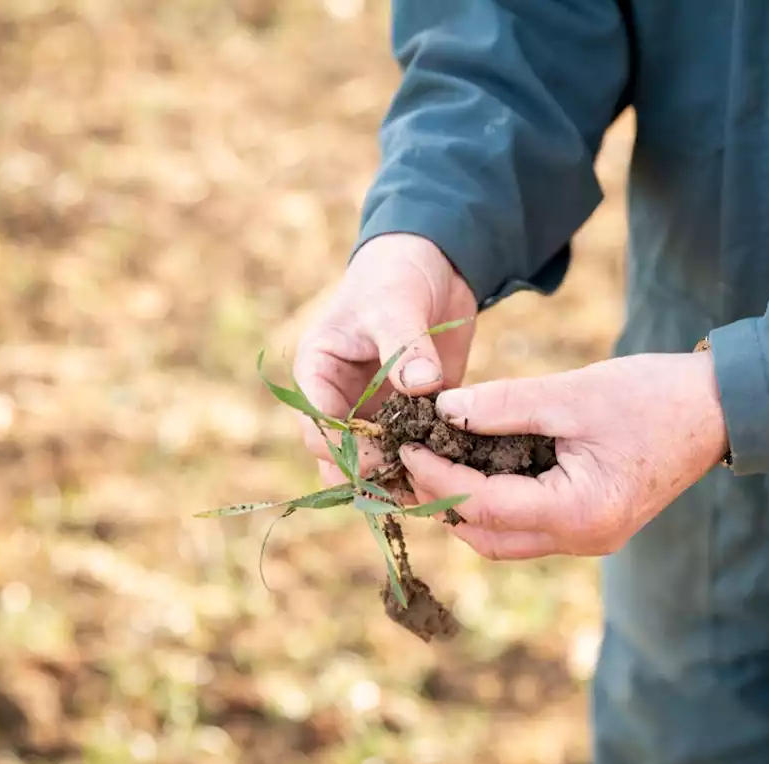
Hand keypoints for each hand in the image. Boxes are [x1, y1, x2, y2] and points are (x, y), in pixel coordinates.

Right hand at [293, 234, 477, 482]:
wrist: (431, 267)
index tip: (384, 454)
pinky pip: (411, 455)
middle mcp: (339, 402)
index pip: (317, 427)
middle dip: (371, 475)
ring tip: (430, 492)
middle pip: (341, 458)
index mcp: (317, 373)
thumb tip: (421, 384)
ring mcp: (374, 414)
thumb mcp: (395, 303)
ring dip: (398, 481)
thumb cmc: (395, 277)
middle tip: (409, 485)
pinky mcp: (409, 420)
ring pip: (375, 465)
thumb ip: (405, 344)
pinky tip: (451, 481)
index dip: (346, 448)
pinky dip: (426, 470)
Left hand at [400, 352, 728, 559]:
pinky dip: (497, 504)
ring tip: (438, 461)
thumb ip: (503, 404)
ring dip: (468, 507)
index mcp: (579, 512)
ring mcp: (590, 539)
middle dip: (444, 501)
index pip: (483, 504)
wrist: (720, 410)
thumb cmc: (652, 396)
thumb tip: (442, 411)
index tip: (406, 446)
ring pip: (505, 540)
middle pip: (487, 537)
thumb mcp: (572, 393)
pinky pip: (529, 529)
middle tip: (412, 458)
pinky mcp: (594, 527)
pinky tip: (480, 466)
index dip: (437, 477)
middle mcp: (583, 539)